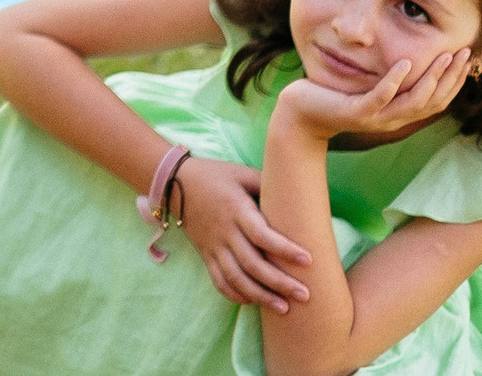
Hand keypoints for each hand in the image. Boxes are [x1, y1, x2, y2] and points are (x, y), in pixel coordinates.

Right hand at [177, 157, 312, 312]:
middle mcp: (224, 231)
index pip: (262, 235)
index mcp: (236, 209)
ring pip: (236, 278)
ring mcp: (213, 246)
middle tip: (305, 295)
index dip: (285, 249)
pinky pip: (219, 281)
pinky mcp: (205, 254)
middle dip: (279, 282)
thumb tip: (298, 197)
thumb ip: (268, 185)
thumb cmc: (215, 175)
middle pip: (252, 264)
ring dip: (260, 296)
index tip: (308, 260)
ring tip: (284, 308)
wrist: (174, 182)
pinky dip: (236, 295)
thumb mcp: (242, 173)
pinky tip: (254, 302)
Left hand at [277, 47, 473, 145]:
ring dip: (432, 77)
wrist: (302, 113)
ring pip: (414, 100)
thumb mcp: (369, 86)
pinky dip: (395, 80)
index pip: (438, 99)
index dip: (455, 81)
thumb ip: (391, 79)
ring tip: (444, 56)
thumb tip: (411, 58)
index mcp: (400, 113)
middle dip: (452, 76)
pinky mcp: (357, 113)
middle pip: (434, 100)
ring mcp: (377, 118)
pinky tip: (405, 62)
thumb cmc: (335, 95)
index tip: (468, 58)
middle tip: (465, 53)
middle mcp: (394, 119)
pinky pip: (381, 97)